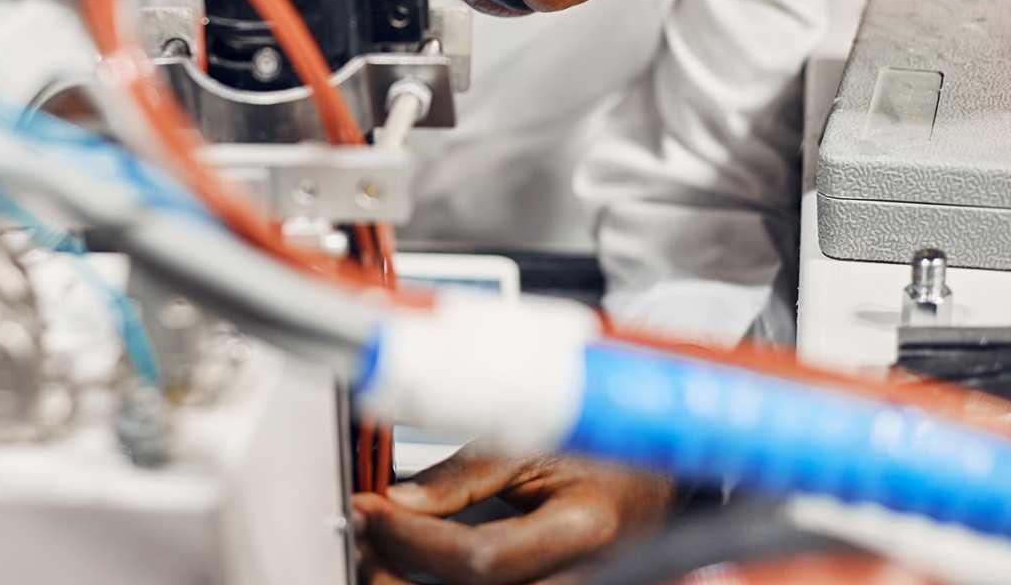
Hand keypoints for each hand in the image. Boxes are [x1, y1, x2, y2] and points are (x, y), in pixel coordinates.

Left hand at [352, 448, 672, 584]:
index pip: (481, 557)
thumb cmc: (599, 451)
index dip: (414, 538)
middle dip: (401, 571)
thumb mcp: (534, 441)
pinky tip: (408, 567)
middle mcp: (580, 577)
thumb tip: (398, 500)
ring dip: (413, 584)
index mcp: (584, 527)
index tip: (369, 507)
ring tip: (375, 548)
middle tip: (360, 532)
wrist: (649, 479)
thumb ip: (467, 473)